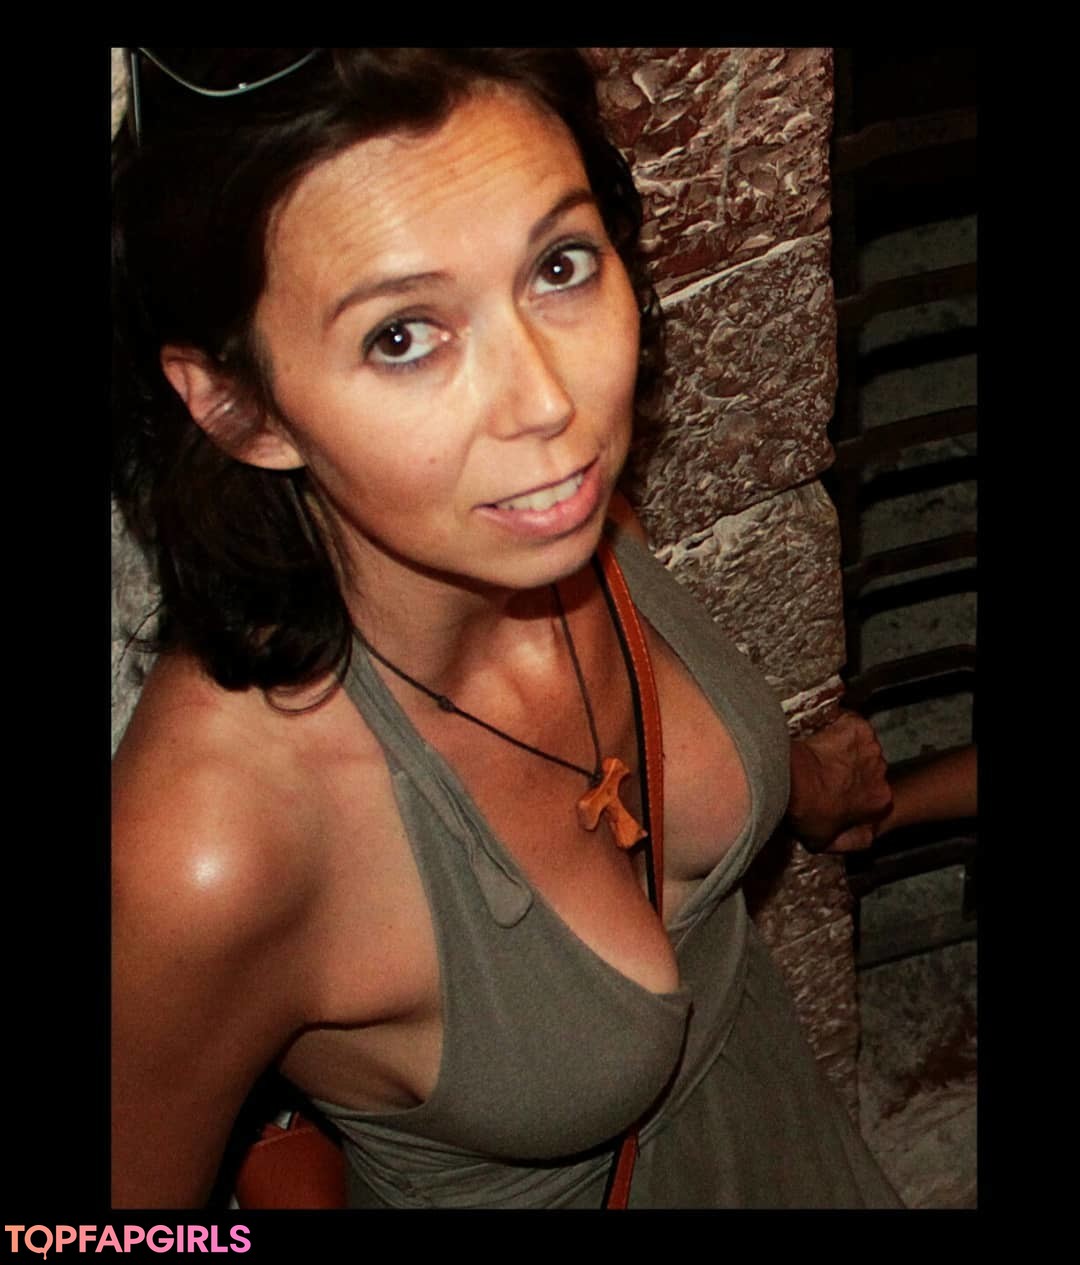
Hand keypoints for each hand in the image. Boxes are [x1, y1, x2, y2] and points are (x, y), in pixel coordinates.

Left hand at [786, 712, 891, 852]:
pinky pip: (848, 723)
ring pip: (859, 745)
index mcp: (880, 801)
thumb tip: (854, 838)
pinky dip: (836, 727)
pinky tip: (818, 737)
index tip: (836, 792)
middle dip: (851, 769)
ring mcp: (870, 746)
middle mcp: (882, 772)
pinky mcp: (856, 726)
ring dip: (842, 748)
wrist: (791, 780)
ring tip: (818, 756)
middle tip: (824, 772)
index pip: (874, 796)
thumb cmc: (806, 810)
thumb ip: (846, 842)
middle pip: (868, 768)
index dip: (855, 793)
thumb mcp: (823, 842)